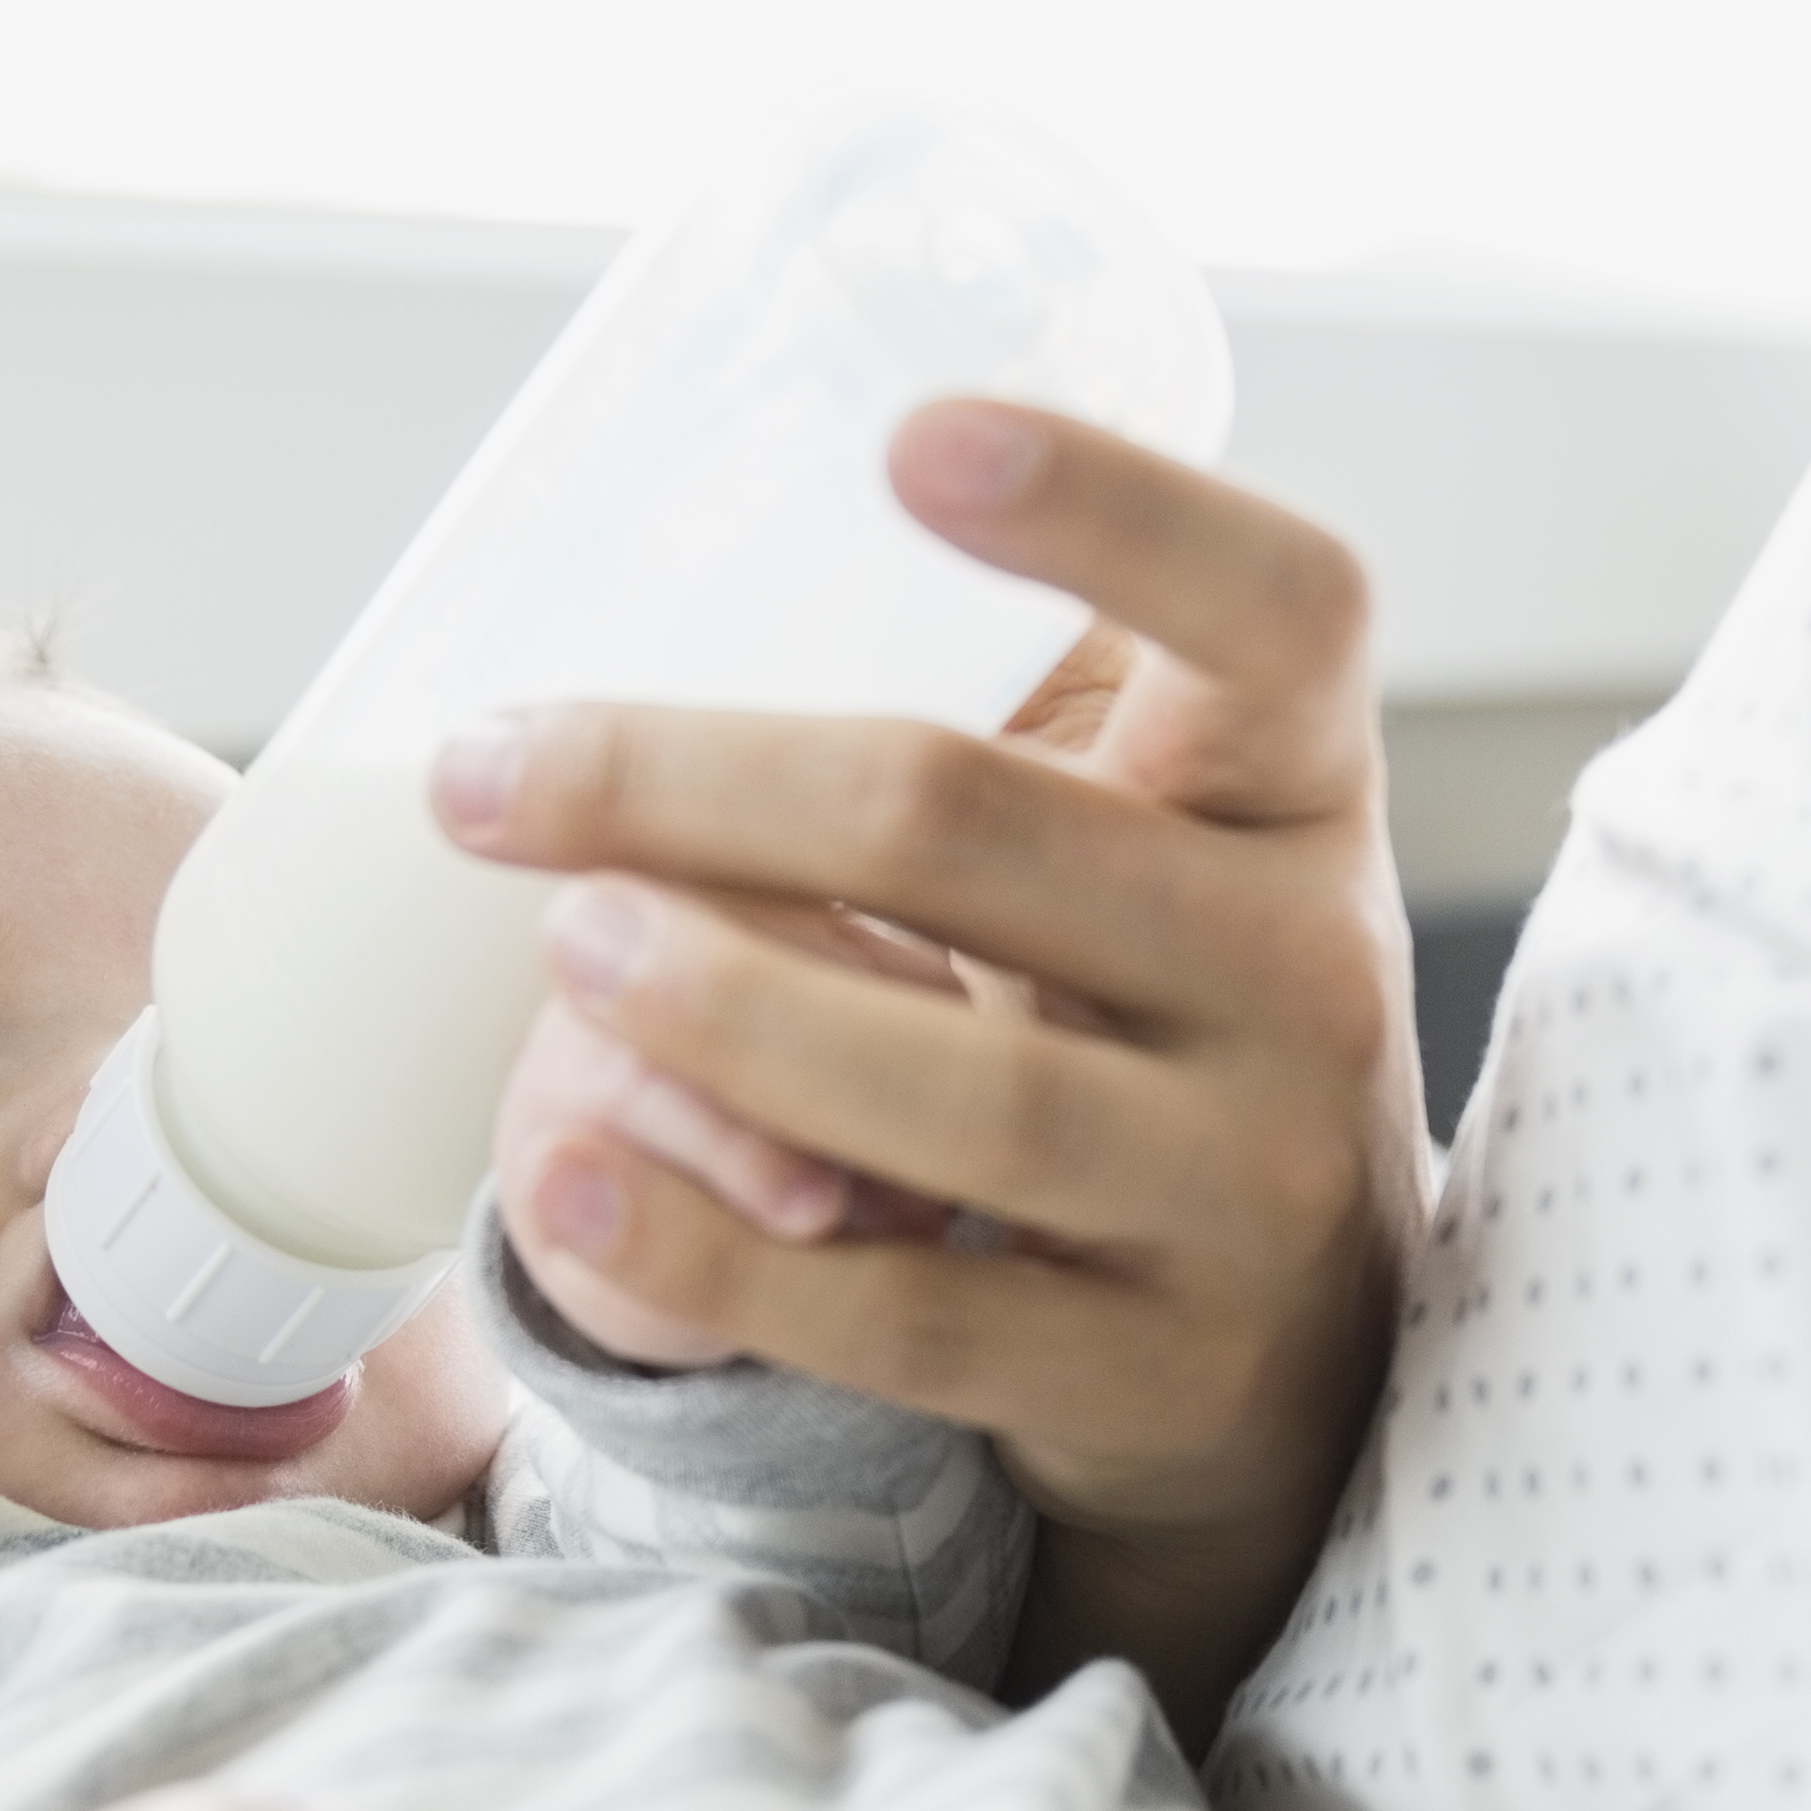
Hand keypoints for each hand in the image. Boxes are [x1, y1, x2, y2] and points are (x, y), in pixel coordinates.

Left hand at [440, 399, 1430, 1740]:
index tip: (909, 439)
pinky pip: (916, 1317)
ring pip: (973, 1092)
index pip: (1281, 610)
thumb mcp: (1146, 846)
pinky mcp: (1154, 1371)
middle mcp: (1309, 973)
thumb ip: (1000, 716)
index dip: (1120, 510)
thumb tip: (663, 542)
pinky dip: (715, 1256)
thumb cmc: (1147, 1021)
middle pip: (998, 830)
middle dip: (715, 787)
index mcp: (1295, 792)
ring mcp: (1245, 1188)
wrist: (1295, 1355)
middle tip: (501, 772)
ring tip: (566, 947)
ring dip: (729, 1010)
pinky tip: (568, 1180)